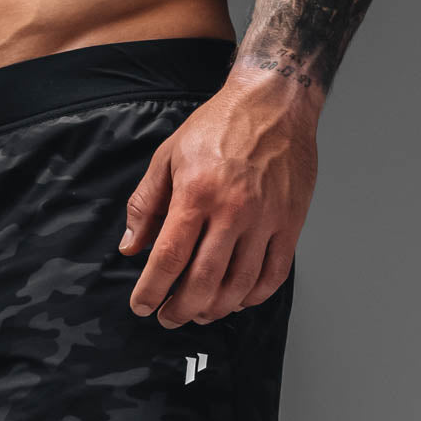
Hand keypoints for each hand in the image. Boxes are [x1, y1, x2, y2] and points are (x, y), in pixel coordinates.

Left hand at [119, 71, 319, 325]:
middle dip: (180, 309)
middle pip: (203, 280)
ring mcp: (265, 220)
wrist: (274, 101)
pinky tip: (236, 300)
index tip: (141, 306)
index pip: (169, 257)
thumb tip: (130, 247)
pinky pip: (273, 274)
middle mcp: (233, 210)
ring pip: (239, 285)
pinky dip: (253, 296)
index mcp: (196, 193)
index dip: (152, 289)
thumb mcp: (167, 157)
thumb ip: (145, 204)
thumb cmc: (218, 126)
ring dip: (215, 309)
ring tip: (199, 314)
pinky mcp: (290, 223)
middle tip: (168, 318)